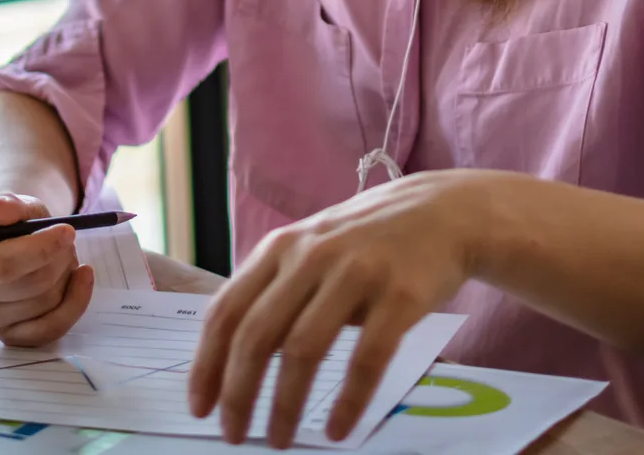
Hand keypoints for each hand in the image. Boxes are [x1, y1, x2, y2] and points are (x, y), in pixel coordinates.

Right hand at [0, 193, 94, 345]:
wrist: (7, 243)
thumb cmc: (10, 223)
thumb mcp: (12, 205)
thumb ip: (7, 205)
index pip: (0, 265)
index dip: (39, 250)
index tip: (68, 232)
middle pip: (29, 284)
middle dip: (59, 258)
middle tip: (68, 240)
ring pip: (45, 302)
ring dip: (65, 275)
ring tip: (62, 255)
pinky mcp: (7, 335)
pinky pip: (50, 329)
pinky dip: (74, 303)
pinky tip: (81, 278)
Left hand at [188, 171, 478, 446]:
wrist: (444, 212)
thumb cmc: (367, 242)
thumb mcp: (310, 249)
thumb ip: (273, 289)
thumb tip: (227, 356)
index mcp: (279, 249)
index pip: (226, 311)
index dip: (206, 364)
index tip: (199, 407)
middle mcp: (311, 257)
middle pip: (257, 335)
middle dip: (238, 394)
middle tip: (234, 435)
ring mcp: (356, 273)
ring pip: (303, 349)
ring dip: (285, 404)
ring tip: (279, 440)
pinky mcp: (400, 295)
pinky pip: (366, 358)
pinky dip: (347, 401)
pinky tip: (336, 429)